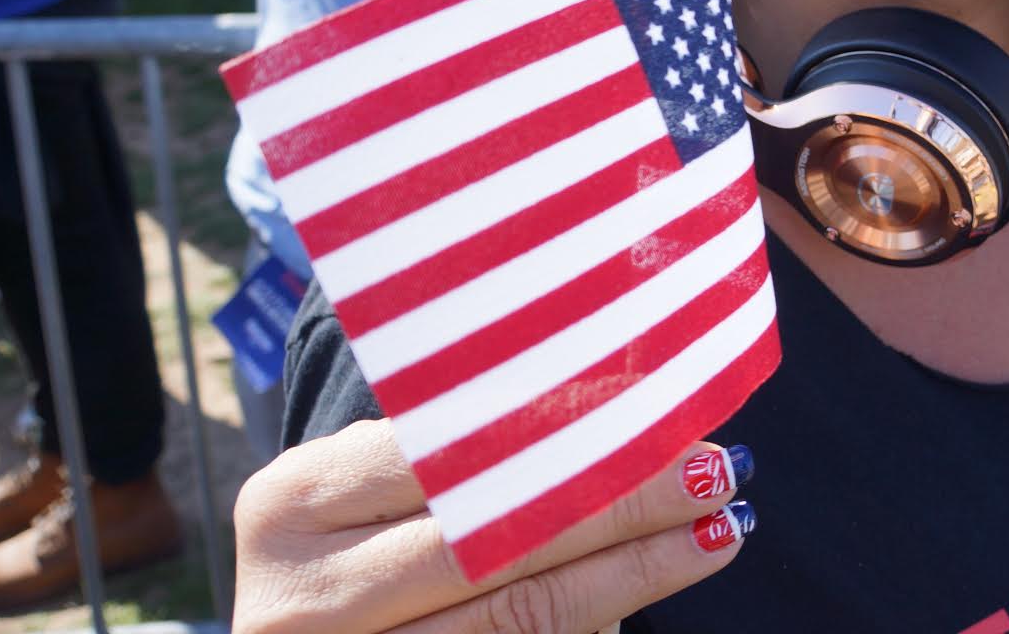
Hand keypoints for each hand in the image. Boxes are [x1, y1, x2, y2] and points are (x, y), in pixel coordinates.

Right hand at [233, 420, 753, 633]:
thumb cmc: (370, 534)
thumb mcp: (386, 481)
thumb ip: (471, 442)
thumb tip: (629, 396)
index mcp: (288, 504)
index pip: (445, 456)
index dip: (562, 430)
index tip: (658, 406)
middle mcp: (297, 599)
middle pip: (489, 541)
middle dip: (618, 501)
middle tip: (716, 469)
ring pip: (518, 614)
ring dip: (635, 569)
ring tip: (721, 527)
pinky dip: (603, 614)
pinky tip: (663, 577)